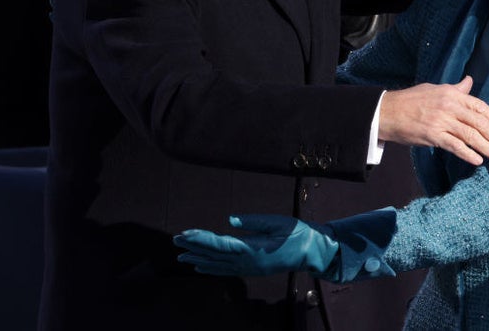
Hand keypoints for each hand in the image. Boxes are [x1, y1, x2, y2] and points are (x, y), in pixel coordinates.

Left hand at [175, 214, 337, 277]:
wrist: (313, 252)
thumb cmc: (298, 234)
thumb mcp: (278, 222)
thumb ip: (254, 222)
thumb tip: (231, 220)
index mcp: (253, 250)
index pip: (220, 244)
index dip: (201, 239)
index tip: (185, 234)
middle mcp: (248, 263)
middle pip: (215, 255)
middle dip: (194, 248)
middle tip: (175, 241)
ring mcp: (250, 268)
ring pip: (218, 265)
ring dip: (199, 259)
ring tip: (181, 256)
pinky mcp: (253, 269)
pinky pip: (227, 270)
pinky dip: (211, 268)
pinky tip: (201, 266)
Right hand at [380, 75, 488, 165]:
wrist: (387, 112)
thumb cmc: (411, 100)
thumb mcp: (435, 89)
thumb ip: (455, 89)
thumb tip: (469, 81)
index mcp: (451, 93)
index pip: (479, 106)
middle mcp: (449, 106)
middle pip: (478, 122)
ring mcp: (441, 121)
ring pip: (470, 135)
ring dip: (487, 147)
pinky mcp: (432, 135)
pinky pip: (455, 146)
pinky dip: (468, 154)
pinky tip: (478, 160)